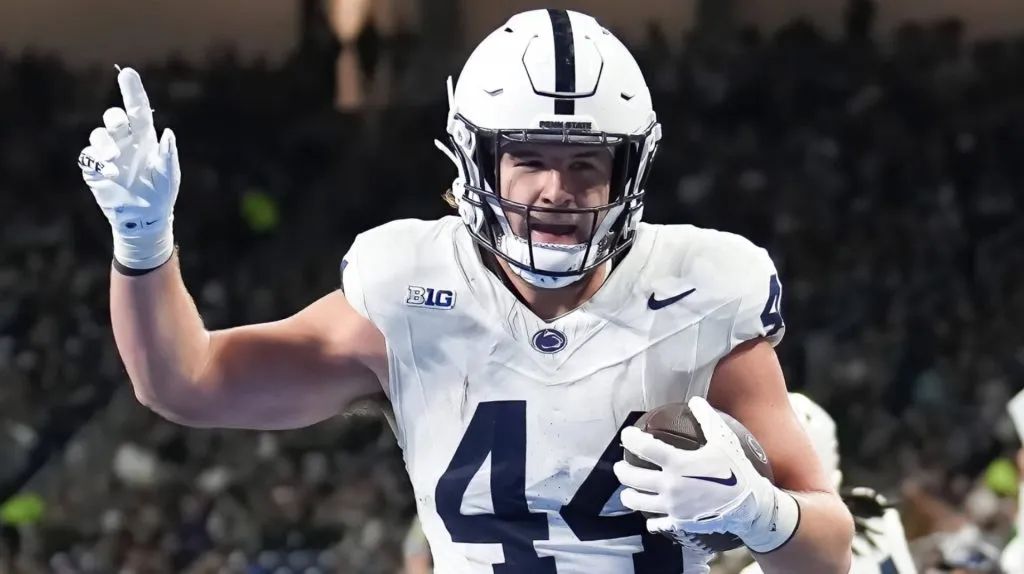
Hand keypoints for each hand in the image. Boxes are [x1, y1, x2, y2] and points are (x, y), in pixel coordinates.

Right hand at [79, 67, 178, 269]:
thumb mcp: (169, 174)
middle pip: (113, 118)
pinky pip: (89, 158)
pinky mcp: (95, 169)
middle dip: (113, 117)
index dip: (132, 91)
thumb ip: (168, 154)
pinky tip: (110, 173)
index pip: (137, 109)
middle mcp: (124, 141)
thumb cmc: (161, 193)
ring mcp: (108, 154)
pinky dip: (97, 162)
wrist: (145, 217)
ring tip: (114, 159)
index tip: (127, 73)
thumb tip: (167, 132)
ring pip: (98, 135)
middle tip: (118, 124)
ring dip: (104, 142)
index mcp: (144, 137)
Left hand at [613, 397, 795, 550]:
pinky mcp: (679, 523)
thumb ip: (707, 418)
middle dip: (622, 470)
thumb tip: (695, 400)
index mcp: (678, 463)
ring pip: (639, 502)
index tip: (627, 435)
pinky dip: (652, 521)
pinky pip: (658, 524)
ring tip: (627, 492)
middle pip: (633, 477)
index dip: (631, 438)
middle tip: (621, 465)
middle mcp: (670, 486)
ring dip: (629, 496)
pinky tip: (650, 520)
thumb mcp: (724, 439)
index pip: (644, 447)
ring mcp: (673, 507)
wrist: (751, 506)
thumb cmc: (736, 470)